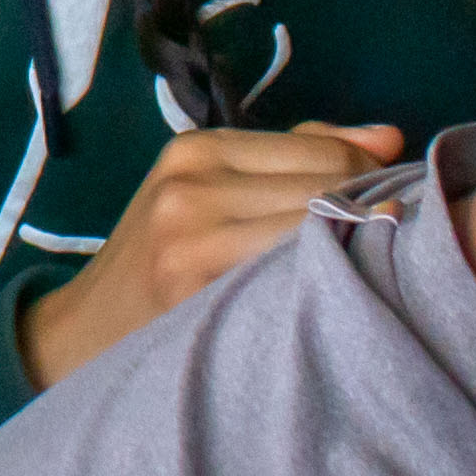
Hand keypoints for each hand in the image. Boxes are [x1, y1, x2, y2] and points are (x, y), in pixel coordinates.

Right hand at [18, 120, 408, 382]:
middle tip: (376, 251)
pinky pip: (298, 274)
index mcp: (196, 149)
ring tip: (352, 276)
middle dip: (367, 213)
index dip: (367, 182)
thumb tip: (392, 141)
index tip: (377, 215)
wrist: (82, 335)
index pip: (327, 150)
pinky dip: (327, 282)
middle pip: (331, 184)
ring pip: (323, 227)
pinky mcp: (199, 289)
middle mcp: (193, 184)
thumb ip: (298, 155)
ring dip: (354, 249)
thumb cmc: (158, 264)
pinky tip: (328, 301)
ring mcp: (193, 238)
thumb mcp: (207, 191)